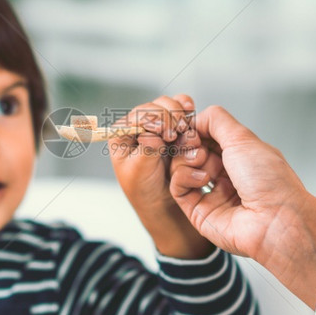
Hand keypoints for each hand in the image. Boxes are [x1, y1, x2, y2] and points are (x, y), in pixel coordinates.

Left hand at [108, 95, 213, 258]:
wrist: (166, 207)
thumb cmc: (146, 192)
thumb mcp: (139, 171)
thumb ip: (146, 148)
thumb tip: (152, 131)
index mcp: (123, 135)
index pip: (138, 115)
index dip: (153, 119)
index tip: (165, 132)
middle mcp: (141, 127)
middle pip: (156, 107)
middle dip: (169, 116)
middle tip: (178, 132)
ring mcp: (160, 127)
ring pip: (172, 108)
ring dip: (181, 117)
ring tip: (186, 131)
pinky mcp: (177, 130)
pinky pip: (183, 114)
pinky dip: (189, 114)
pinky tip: (191, 117)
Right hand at [170, 105, 315, 308]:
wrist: (276, 220)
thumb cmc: (270, 182)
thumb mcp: (243, 138)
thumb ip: (217, 121)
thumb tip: (196, 117)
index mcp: (240, 156)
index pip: (207, 136)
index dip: (196, 129)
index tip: (191, 125)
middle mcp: (226, 174)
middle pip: (191, 151)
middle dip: (189, 143)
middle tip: (196, 144)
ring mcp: (212, 193)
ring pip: (181, 168)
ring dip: (186, 159)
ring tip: (201, 161)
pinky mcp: (199, 211)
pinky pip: (178, 188)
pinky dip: (183, 177)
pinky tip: (200, 179)